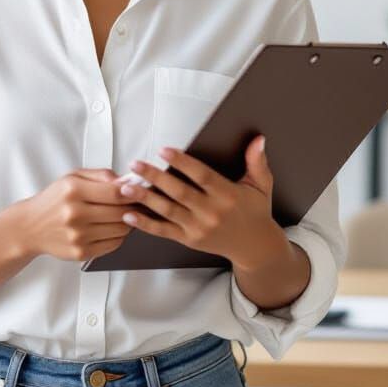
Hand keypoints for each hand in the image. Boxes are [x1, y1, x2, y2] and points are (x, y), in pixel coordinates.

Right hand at [19, 168, 138, 261]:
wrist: (31, 226)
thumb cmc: (54, 200)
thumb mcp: (73, 177)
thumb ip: (102, 175)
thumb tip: (127, 180)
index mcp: (73, 190)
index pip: (115, 193)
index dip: (133, 192)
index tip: (139, 190)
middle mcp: (75, 213)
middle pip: (120, 212)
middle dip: (133, 207)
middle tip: (138, 203)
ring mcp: (78, 235)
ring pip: (120, 229)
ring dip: (128, 222)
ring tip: (124, 215)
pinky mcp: (80, 252)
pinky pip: (113, 245)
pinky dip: (119, 236)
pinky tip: (112, 228)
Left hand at [115, 135, 286, 268]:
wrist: (255, 247)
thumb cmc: (255, 212)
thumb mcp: (261, 185)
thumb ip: (257, 161)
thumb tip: (258, 139)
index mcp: (228, 195)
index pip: (202, 176)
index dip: (182, 162)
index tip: (164, 151)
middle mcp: (212, 212)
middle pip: (179, 192)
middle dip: (155, 177)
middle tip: (135, 165)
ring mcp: (199, 228)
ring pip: (168, 211)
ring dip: (145, 199)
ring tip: (126, 188)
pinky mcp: (190, 240)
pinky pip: (164, 232)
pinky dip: (146, 224)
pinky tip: (130, 215)